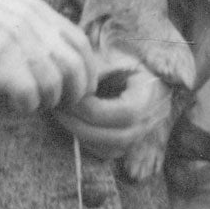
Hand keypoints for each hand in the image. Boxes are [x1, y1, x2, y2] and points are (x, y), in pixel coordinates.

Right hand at [0, 0, 96, 112]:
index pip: (81, 42)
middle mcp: (33, 24)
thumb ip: (38, 27)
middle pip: (75, 66)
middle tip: (63, 102)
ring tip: (35, 103)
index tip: (81, 86)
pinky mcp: (0, 64)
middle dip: (75, 91)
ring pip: (55, 83)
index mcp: (39, 11)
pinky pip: (30, 94)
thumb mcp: (12, 11)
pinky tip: (17, 104)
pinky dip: (28, 105)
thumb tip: (61, 59)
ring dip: (49, 100)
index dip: (88, 70)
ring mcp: (17, 43)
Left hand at [54, 58, 174, 158]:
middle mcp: (151, 120)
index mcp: (151, 96)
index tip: (69, 97)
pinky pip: (108, 152)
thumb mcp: (114, 56)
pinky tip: (73, 124)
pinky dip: (88, 142)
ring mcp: (142, 134)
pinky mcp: (130, 141)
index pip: (123, 113)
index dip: (92, 108)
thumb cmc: (126, 57)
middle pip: (116, 138)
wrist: (145, 67)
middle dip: (82, 126)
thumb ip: (96, 69)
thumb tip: (72, 84)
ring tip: (62, 117)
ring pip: (111, 150)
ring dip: (83, 136)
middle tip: (58, 110)